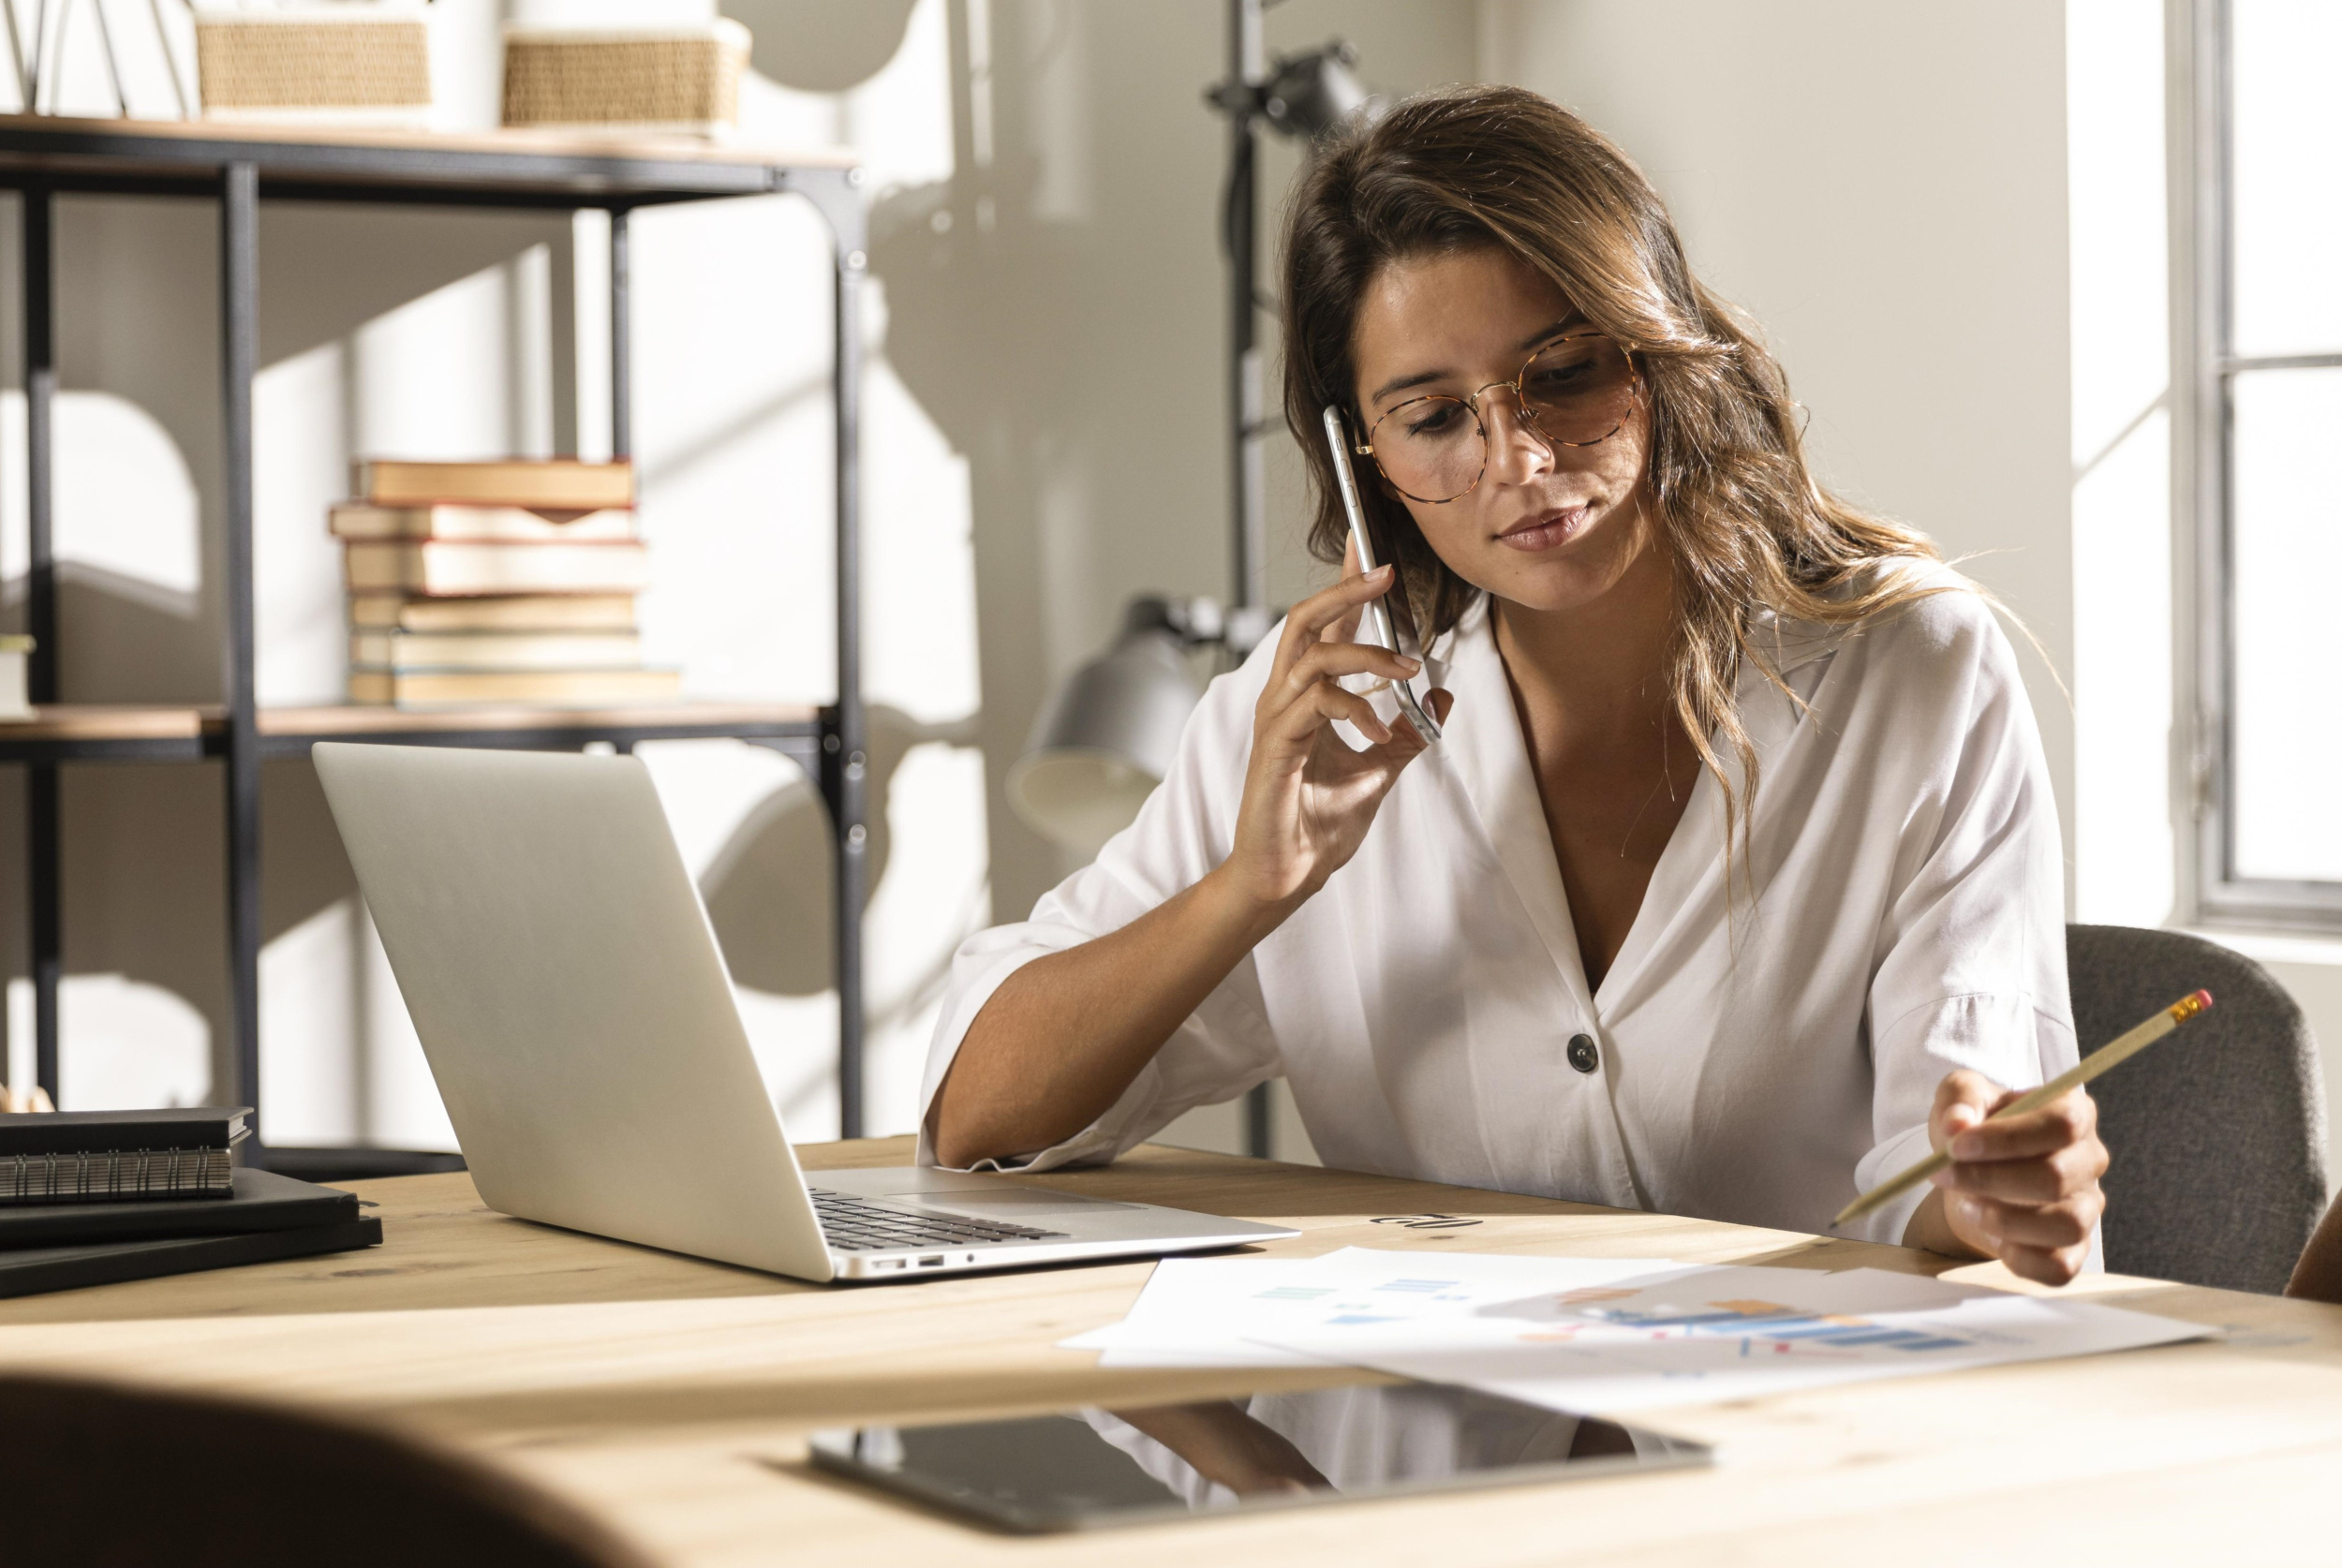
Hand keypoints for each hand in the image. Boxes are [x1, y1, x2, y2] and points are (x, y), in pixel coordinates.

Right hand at [1219, 560, 1449, 918]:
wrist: (1287, 874)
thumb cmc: (1318, 825)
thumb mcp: (1380, 771)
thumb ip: (1409, 731)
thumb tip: (1442, 694)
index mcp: (1304, 698)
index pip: (1323, 628)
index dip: (1345, 586)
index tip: (1367, 548)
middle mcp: (1284, 699)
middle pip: (1304, 621)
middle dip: (1344, 591)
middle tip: (1384, 571)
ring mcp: (1276, 721)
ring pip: (1312, 657)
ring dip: (1365, 655)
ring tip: (1405, 671)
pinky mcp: (1276, 748)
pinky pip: (1313, 705)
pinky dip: (1354, 708)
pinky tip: (1379, 730)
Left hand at [1919, 1069, 2106, 1285]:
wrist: (1972, 1177)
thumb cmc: (1974, 1132)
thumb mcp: (1961, 1098)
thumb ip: (1960, 1098)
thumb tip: (1958, 1123)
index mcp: (2074, 1113)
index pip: (2061, 1124)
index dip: (2007, 1138)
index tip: (1956, 1146)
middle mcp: (2089, 1160)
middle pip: (2057, 1177)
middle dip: (1989, 1180)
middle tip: (1944, 1176)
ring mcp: (2087, 1207)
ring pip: (2066, 1225)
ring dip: (2005, 1220)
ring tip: (1968, 1205)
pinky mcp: (2075, 1249)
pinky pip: (2059, 1266)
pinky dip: (2018, 1258)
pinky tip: (1991, 1236)